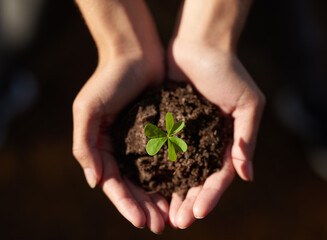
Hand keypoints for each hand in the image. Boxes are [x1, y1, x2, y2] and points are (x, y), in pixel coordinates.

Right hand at [72, 55, 168, 233]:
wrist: (135, 53)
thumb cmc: (109, 79)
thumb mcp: (88, 109)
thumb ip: (85, 144)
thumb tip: (94, 181)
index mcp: (102, 146)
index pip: (113, 183)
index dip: (126, 204)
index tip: (142, 221)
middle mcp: (121, 148)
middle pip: (133, 186)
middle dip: (146, 207)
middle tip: (162, 226)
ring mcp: (141, 142)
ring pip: (152, 177)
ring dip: (161, 197)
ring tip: (174, 216)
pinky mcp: (160, 132)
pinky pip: (167, 158)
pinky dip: (173, 175)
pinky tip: (184, 188)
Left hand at [167, 39, 264, 227]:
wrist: (199, 45)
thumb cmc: (227, 71)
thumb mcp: (247, 104)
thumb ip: (246, 138)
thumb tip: (247, 176)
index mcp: (225, 142)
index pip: (219, 177)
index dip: (210, 196)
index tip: (197, 213)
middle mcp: (203, 143)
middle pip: (195, 180)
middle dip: (187, 202)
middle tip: (175, 222)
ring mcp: (183, 136)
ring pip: (175, 172)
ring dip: (168, 194)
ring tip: (159, 214)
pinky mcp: (164, 126)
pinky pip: (158, 151)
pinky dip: (153, 170)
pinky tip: (143, 186)